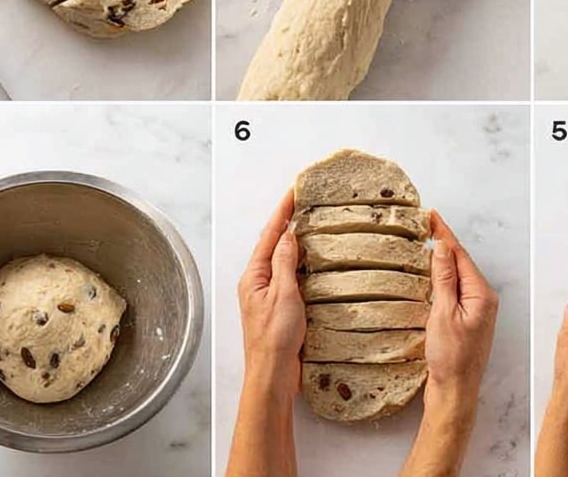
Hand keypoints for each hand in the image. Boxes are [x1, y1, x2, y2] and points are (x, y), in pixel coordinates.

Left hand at [236, 190, 305, 389]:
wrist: (272, 376)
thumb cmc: (274, 339)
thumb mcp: (283, 294)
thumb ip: (285, 262)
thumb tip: (288, 235)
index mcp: (254, 275)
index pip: (270, 234)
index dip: (283, 211)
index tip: (294, 191)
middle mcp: (258, 282)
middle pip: (274, 244)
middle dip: (288, 222)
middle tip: (304, 202)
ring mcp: (269, 296)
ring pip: (283, 261)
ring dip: (296, 242)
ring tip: (311, 224)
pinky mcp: (280, 308)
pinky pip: (291, 277)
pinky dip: (302, 265)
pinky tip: (314, 263)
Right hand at [424, 210, 498, 397]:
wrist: (455, 394)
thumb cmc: (451, 359)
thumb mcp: (444, 313)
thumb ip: (444, 278)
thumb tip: (443, 247)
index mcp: (481, 294)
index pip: (460, 254)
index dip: (445, 233)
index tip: (431, 215)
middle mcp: (483, 299)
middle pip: (461, 262)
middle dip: (444, 242)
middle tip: (425, 224)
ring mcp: (476, 310)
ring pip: (457, 276)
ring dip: (442, 260)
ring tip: (426, 241)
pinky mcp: (467, 320)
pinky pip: (454, 290)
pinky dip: (442, 278)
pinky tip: (431, 274)